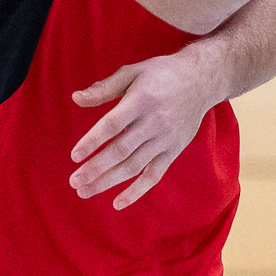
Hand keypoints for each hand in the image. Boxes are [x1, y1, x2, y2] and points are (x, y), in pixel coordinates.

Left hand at [69, 47, 221, 209]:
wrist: (201, 81)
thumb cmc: (161, 74)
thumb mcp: (132, 72)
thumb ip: (104, 88)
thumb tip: (76, 98)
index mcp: (141, 100)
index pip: (113, 124)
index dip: (93, 141)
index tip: (75, 156)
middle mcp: (154, 122)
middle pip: (121, 150)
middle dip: (96, 169)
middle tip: (74, 182)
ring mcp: (165, 139)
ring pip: (134, 166)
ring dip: (108, 181)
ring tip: (85, 191)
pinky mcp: (173, 151)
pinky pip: (154, 175)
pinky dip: (136, 191)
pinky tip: (117, 203)